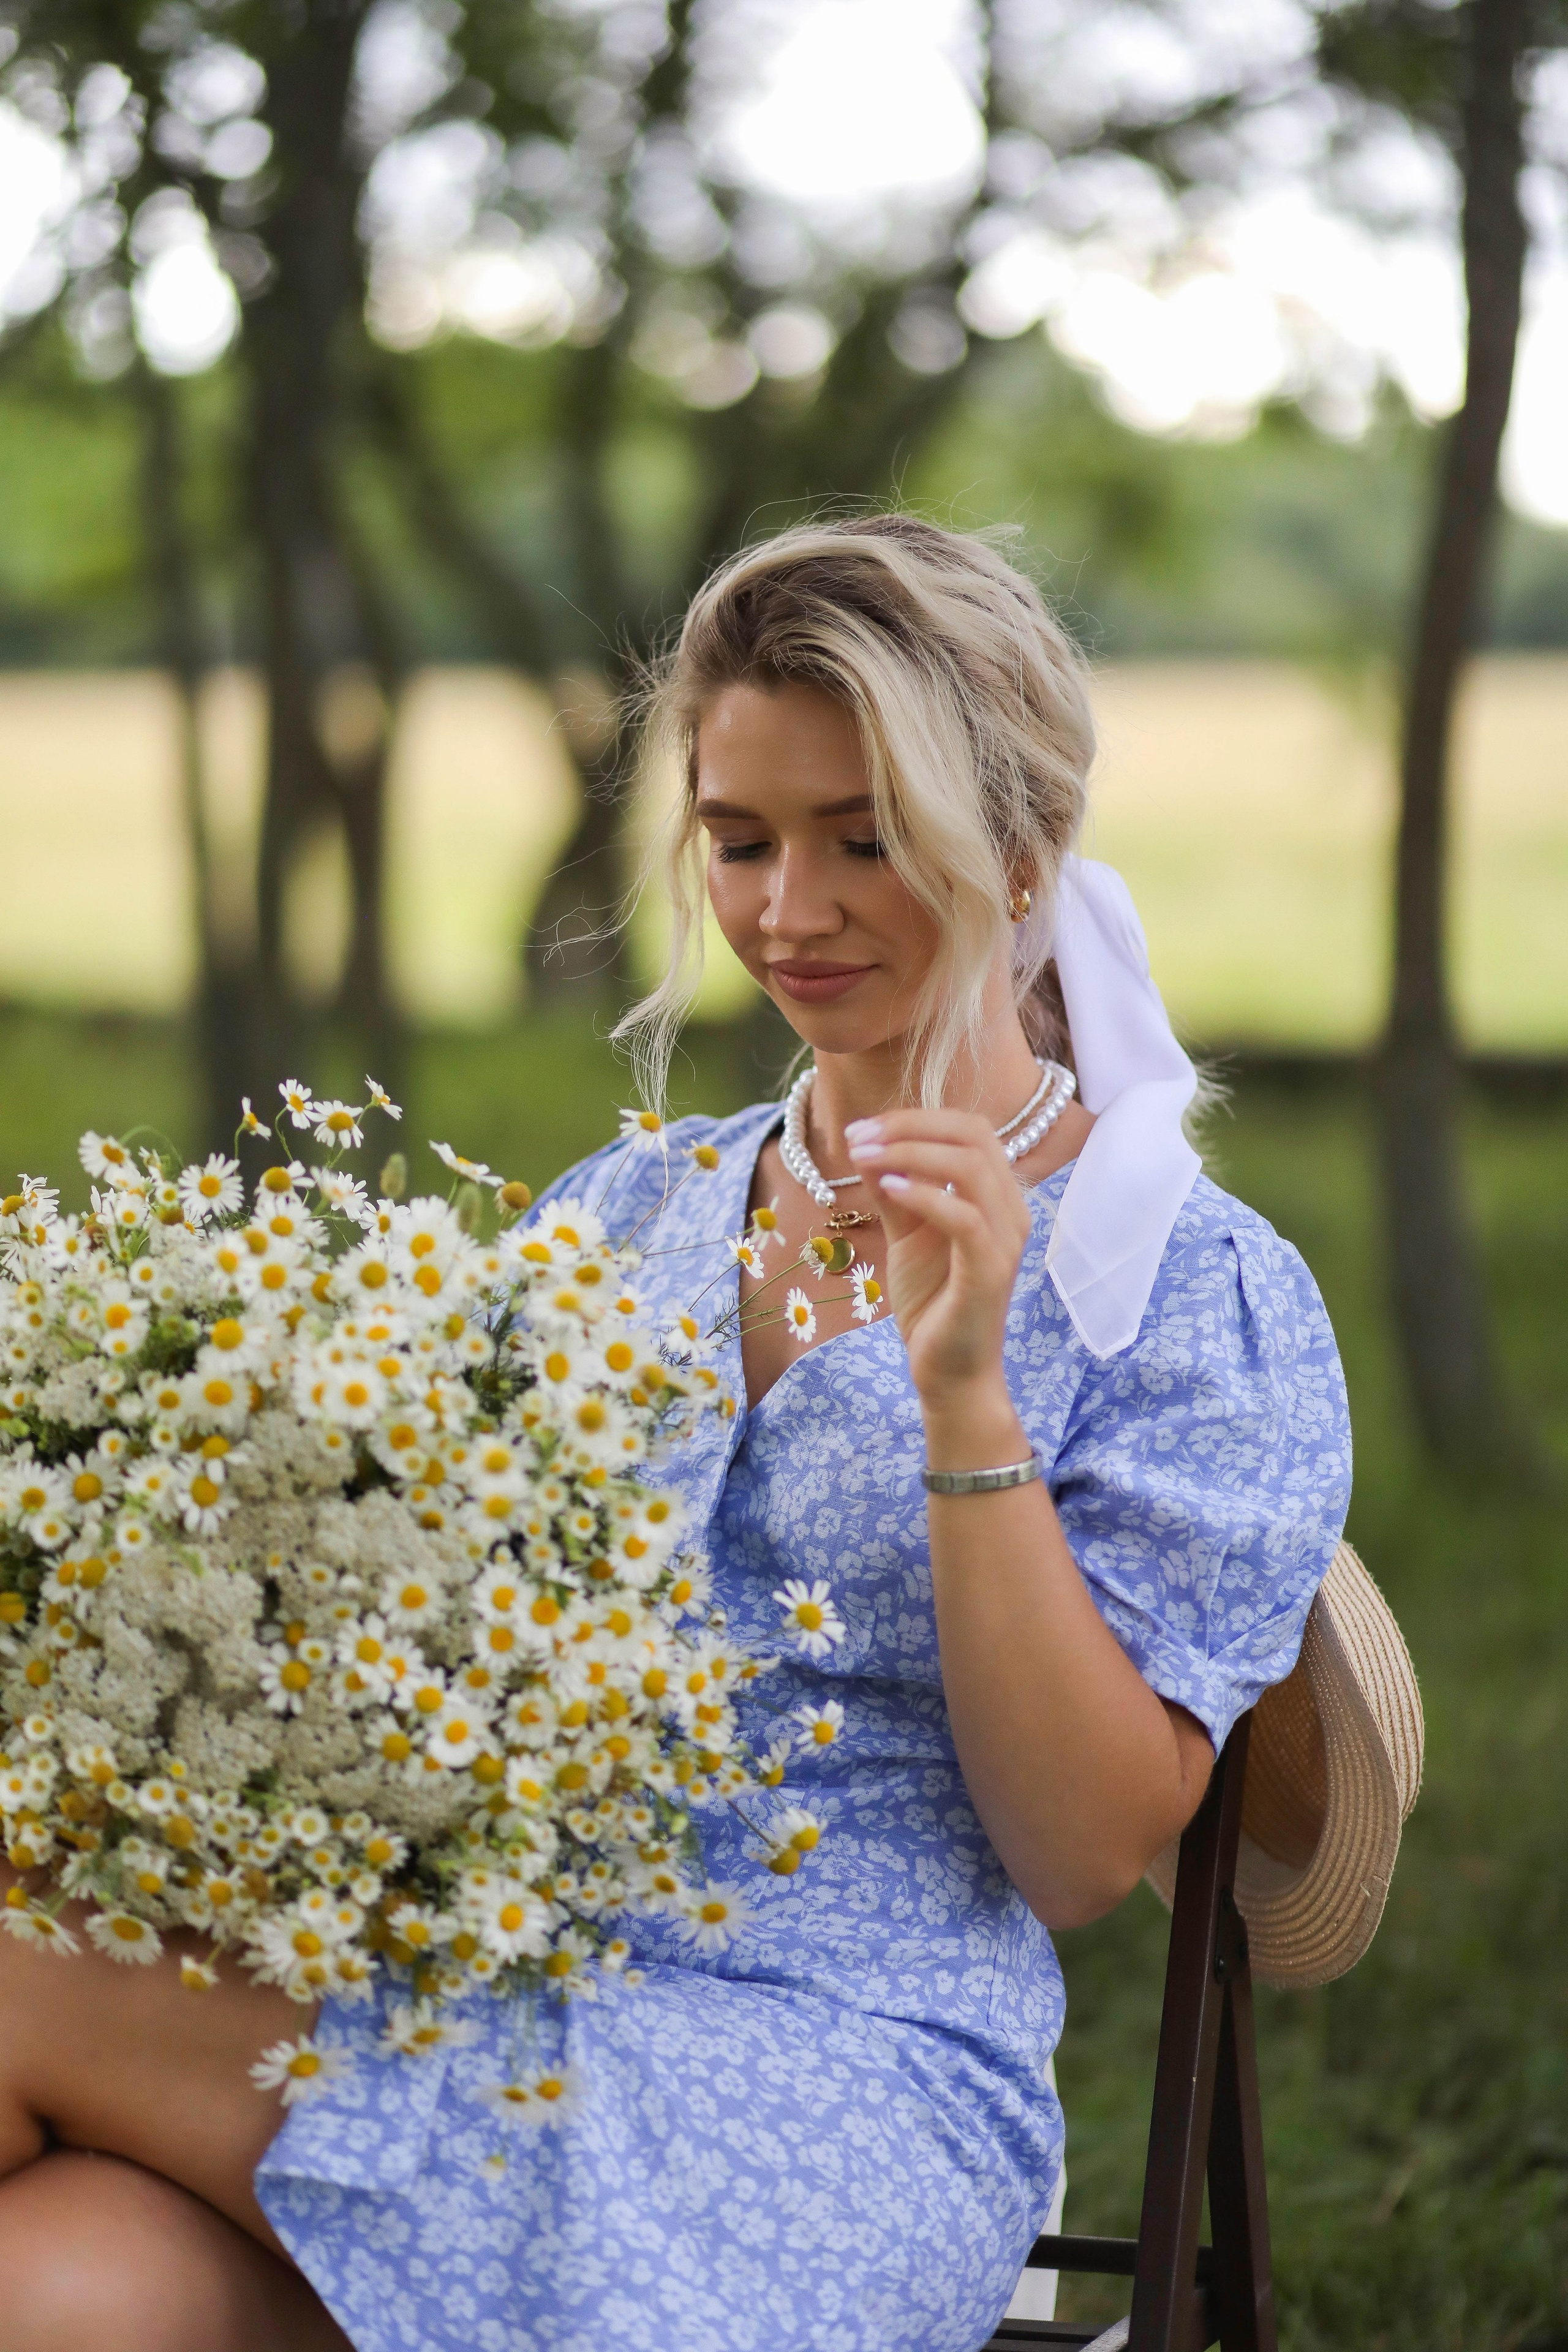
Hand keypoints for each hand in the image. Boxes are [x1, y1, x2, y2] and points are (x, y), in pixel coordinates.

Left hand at [845, 1109, 1030, 1411]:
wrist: (948, 1370)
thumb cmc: (931, 1301)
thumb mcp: (905, 1233)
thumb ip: (893, 1189)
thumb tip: (865, 1142)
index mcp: (996, 1196)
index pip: (968, 1129)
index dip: (914, 1118)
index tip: (861, 1129)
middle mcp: (1011, 1211)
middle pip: (974, 1135)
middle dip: (910, 1126)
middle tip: (859, 1136)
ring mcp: (1005, 1240)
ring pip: (971, 1167)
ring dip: (911, 1152)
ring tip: (864, 1157)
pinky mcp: (990, 1271)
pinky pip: (964, 1217)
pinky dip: (924, 1195)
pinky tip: (887, 1189)